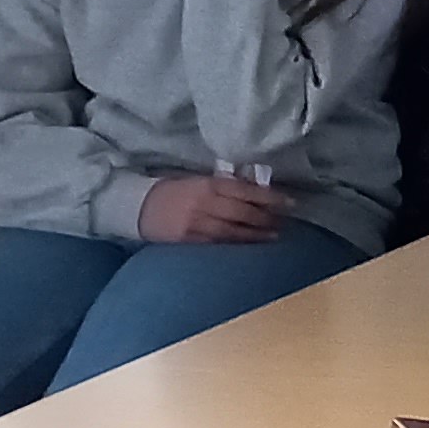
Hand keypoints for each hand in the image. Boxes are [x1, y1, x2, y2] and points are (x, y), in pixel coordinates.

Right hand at [139, 174, 285, 244]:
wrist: (138, 206)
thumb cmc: (174, 191)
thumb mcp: (200, 181)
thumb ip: (226, 186)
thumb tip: (257, 191)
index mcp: (208, 184)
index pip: (246, 190)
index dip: (270, 197)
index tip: (290, 202)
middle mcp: (204, 202)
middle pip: (243, 212)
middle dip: (267, 218)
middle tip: (285, 221)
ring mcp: (196, 222)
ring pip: (232, 231)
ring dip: (256, 234)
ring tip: (274, 236)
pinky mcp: (188, 239)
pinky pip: (217, 243)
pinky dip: (235, 244)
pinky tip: (249, 246)